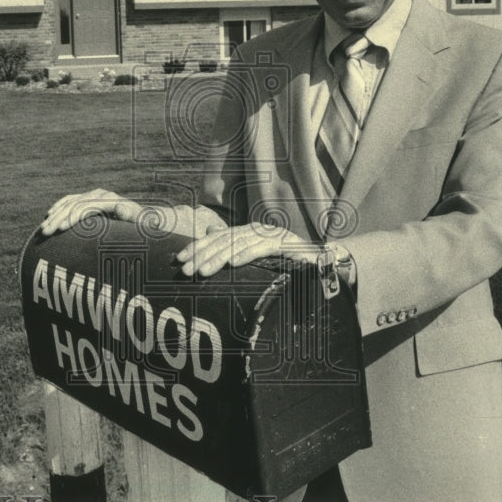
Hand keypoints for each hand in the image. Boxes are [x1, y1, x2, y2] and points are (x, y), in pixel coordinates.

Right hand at [40, 188, 143, 236]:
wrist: (146, 218)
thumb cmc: (144, 226)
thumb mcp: (142, 223)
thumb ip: (132, 216)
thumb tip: (120, 207)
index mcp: (110, 200)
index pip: (85, 207)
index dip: (72, 218)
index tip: (60, 230)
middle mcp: (101, 195)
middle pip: (74, 205)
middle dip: (58, 219)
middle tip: (45, 233)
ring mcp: (95, 195)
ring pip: (70, 202)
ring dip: (55, 215)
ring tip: (43, 230)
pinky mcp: (91, 198)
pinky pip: (71, 200)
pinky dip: (59, 206)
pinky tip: (49, 214)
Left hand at [175, 223, 317, 276]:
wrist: (323, 264)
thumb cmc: (288, 264)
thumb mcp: (257, 256)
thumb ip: (235, 244)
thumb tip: (209, 231)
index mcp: (249, 232)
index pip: (217, 238)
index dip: (197, 247)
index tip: (178, 260)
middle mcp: (258, 230)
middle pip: (224, 240)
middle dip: (202, 255)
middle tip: (184, 270)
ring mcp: (273, 235)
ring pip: (240, 245)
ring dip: (219, 258)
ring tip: (202, 271)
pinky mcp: (287, 244)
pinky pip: (263, 248)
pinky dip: (247, 255)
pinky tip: (233, 263)